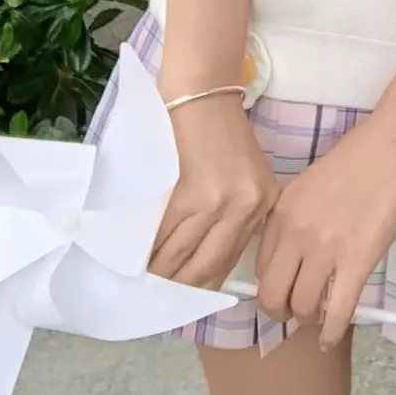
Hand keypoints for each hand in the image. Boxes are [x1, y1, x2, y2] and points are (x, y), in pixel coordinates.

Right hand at [148, 95, 280, 289]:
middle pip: (204, 271)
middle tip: (153, 301)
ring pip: (178, 260)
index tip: (179, 300)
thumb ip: (236, 219)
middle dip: (175, 292)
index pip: (228, 264)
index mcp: (262, 205)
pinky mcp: (184, 194)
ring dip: (156, 277)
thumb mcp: (247, 178)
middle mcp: (244, 209)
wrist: (202, 93)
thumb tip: (203, 269)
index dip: (200, 288)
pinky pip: (160, 239)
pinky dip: (145, 254)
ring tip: (138, 285)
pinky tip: (133, 261)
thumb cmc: (222, 134)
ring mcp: (214, 203)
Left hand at [254, 113, 395, 346]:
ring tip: (318, 317)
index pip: (260, 265)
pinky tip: (330, 339)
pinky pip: (338, 311)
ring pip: (302, 307)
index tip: (280, 291)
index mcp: (282, 210)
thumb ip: (296, 216)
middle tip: (292, 313)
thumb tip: (295, 252)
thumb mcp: (312, 181)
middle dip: (279, 311)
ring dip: (308, 319)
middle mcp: (296, 233)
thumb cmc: (361, 154)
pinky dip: (332, 332)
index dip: (269, 285)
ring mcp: (326, 248)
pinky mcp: (358, 261)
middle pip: (271, 294)